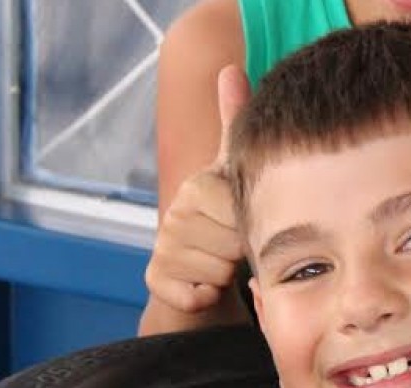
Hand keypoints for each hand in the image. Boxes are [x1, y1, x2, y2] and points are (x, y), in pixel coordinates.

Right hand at [145, 65, 249, 314]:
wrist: (204, 281)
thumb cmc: (230, 226)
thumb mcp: (239, 175)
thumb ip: (238, 126)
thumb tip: (229, 68)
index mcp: (199, 186)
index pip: (242, 211)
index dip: (254, 225)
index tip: (248, 224)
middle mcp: (176, 213)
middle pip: (233, 241)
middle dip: (244, 251)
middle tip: (238, 248)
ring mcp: (164, 248)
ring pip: (218, 269)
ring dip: (228, 273)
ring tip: (224, 264)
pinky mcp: (157, 281)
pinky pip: (196, 294)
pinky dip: (207, 296)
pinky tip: (206, 286)